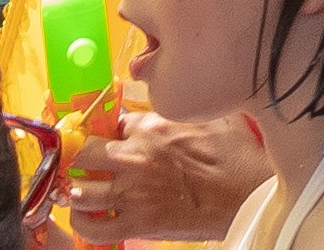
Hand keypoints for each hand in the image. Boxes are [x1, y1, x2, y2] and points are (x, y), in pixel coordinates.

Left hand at [62, 105, 269, 244]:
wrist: (246, 195)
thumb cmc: (235, 154)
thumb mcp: (212, 115)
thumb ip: (182, 107)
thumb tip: (170, 96)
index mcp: (154, 127)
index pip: (113, 122)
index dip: (109, 129)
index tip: (107, 134)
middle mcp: (136, 157)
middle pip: (83, 154)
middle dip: (81, 156)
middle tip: (86, 162)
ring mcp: (132, 193)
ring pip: (79, 191)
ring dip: (77, 190)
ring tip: (82, 190)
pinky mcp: (135, 224)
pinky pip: (91, 227)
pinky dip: (82, 223)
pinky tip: (87, 216)